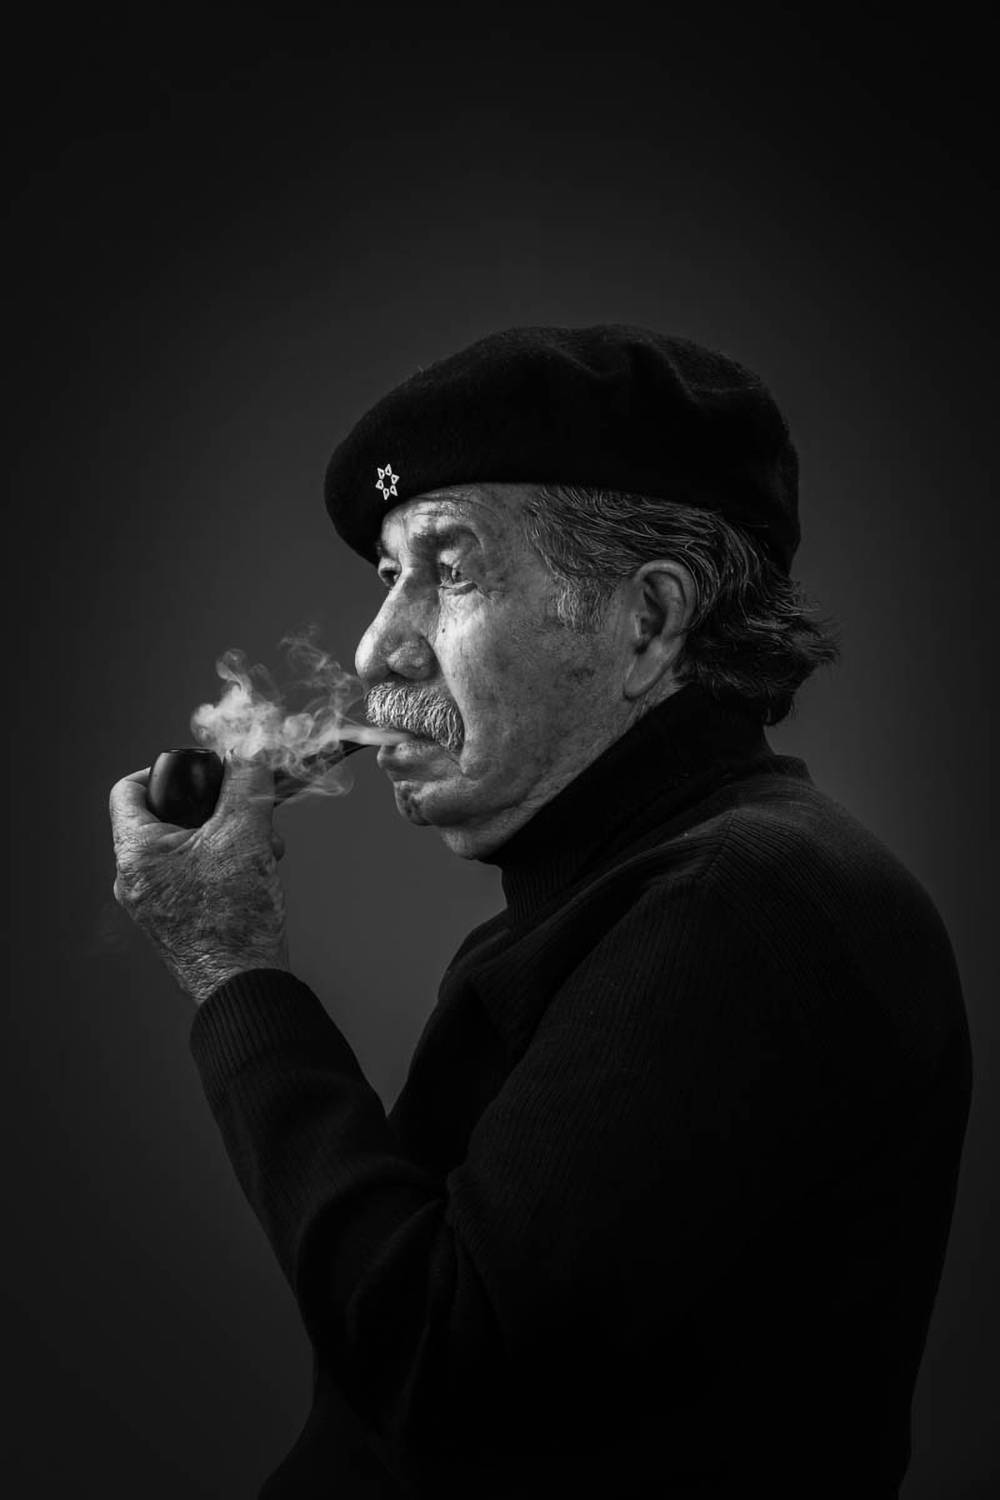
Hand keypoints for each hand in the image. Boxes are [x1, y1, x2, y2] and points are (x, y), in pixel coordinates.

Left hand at [109, 757, 289, 1003]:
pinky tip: (261, 872)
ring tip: (266, 848)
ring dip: (231, 838)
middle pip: (168, 817)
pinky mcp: (179, 922)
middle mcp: (136, 879)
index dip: (163, 770)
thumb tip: (248, 754)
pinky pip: (197, 877)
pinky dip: (228, 865)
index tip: (200, 772)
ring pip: (189, 848)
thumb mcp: (245, 835)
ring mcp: (155, 904)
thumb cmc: (233, 920)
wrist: (243, 986)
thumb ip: (246, 786)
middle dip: (217, 809)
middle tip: (248, 811)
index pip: (128, 789)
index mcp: (136, 853)